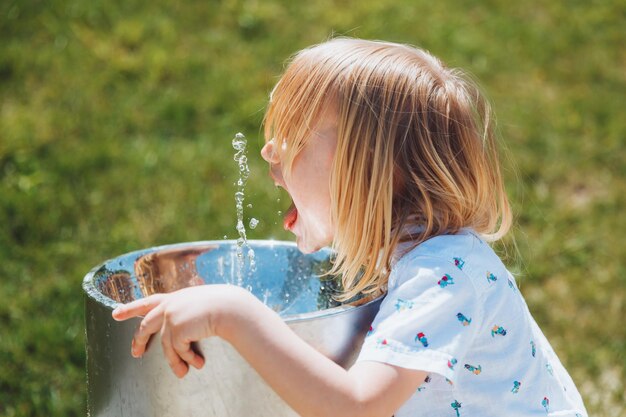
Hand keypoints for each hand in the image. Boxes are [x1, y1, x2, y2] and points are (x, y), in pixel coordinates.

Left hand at [112, 284, 248, 377]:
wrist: (230, 308)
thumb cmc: (223, 306)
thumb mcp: (201, 305)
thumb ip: (187, 312)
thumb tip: (181, 333)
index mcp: (175, 297)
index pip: (149, 302)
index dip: (131, 308)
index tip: (115, 313)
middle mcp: (169, 305)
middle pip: (146, 325)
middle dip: (138, 340)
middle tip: (135, 354)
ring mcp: (170, 316)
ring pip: (166, 346)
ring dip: (175, 361)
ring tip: (183, 373)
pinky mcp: (175, 329)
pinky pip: (178, 350)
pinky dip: (188, 359)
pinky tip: (198, 363)